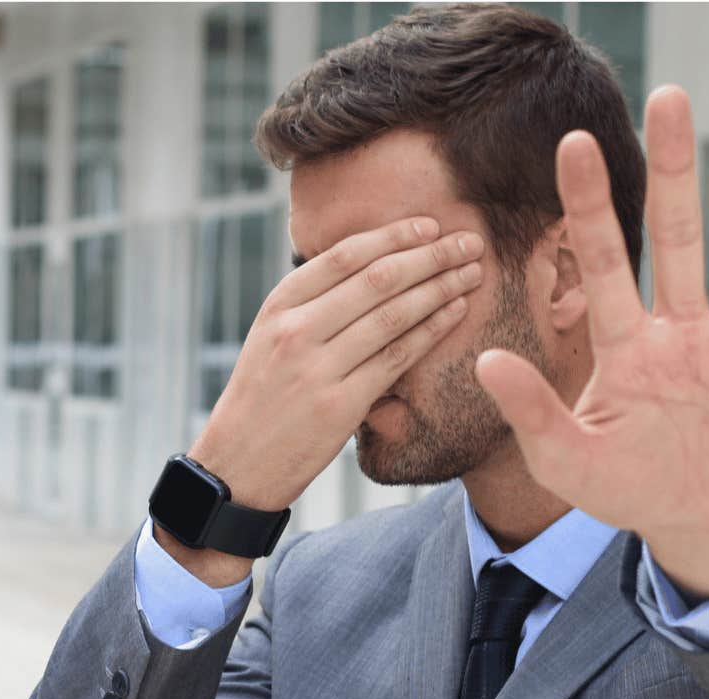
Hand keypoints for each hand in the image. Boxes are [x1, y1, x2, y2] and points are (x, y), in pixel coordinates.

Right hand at [159, 216, 484, 584]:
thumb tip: (369, 264)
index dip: (394, 236)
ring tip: (471, 272)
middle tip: (468, 241)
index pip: (345, 256)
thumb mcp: (270, 337)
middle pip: (377, 279)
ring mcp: (317, 368)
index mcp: (279, 306)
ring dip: (440, 288)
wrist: (237, 464)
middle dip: (430, 256)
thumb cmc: (263, 397)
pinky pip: (396, 358)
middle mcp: (296, 330)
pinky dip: (431, 330)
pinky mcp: (339, 405)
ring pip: (393, 315)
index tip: (430, 226)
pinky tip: (456, 312)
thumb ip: (311, 303)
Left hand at [473, 85, 708, 599]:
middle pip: (679, 234)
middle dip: (675, 168)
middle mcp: (681, 328)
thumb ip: (531, 412)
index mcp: (625, 345)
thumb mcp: (564, 460)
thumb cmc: (622, 485)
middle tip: (669, 96)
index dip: (590, 204)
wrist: (692, 521)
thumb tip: (486, 360)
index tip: (572, 144)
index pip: (603, 261)